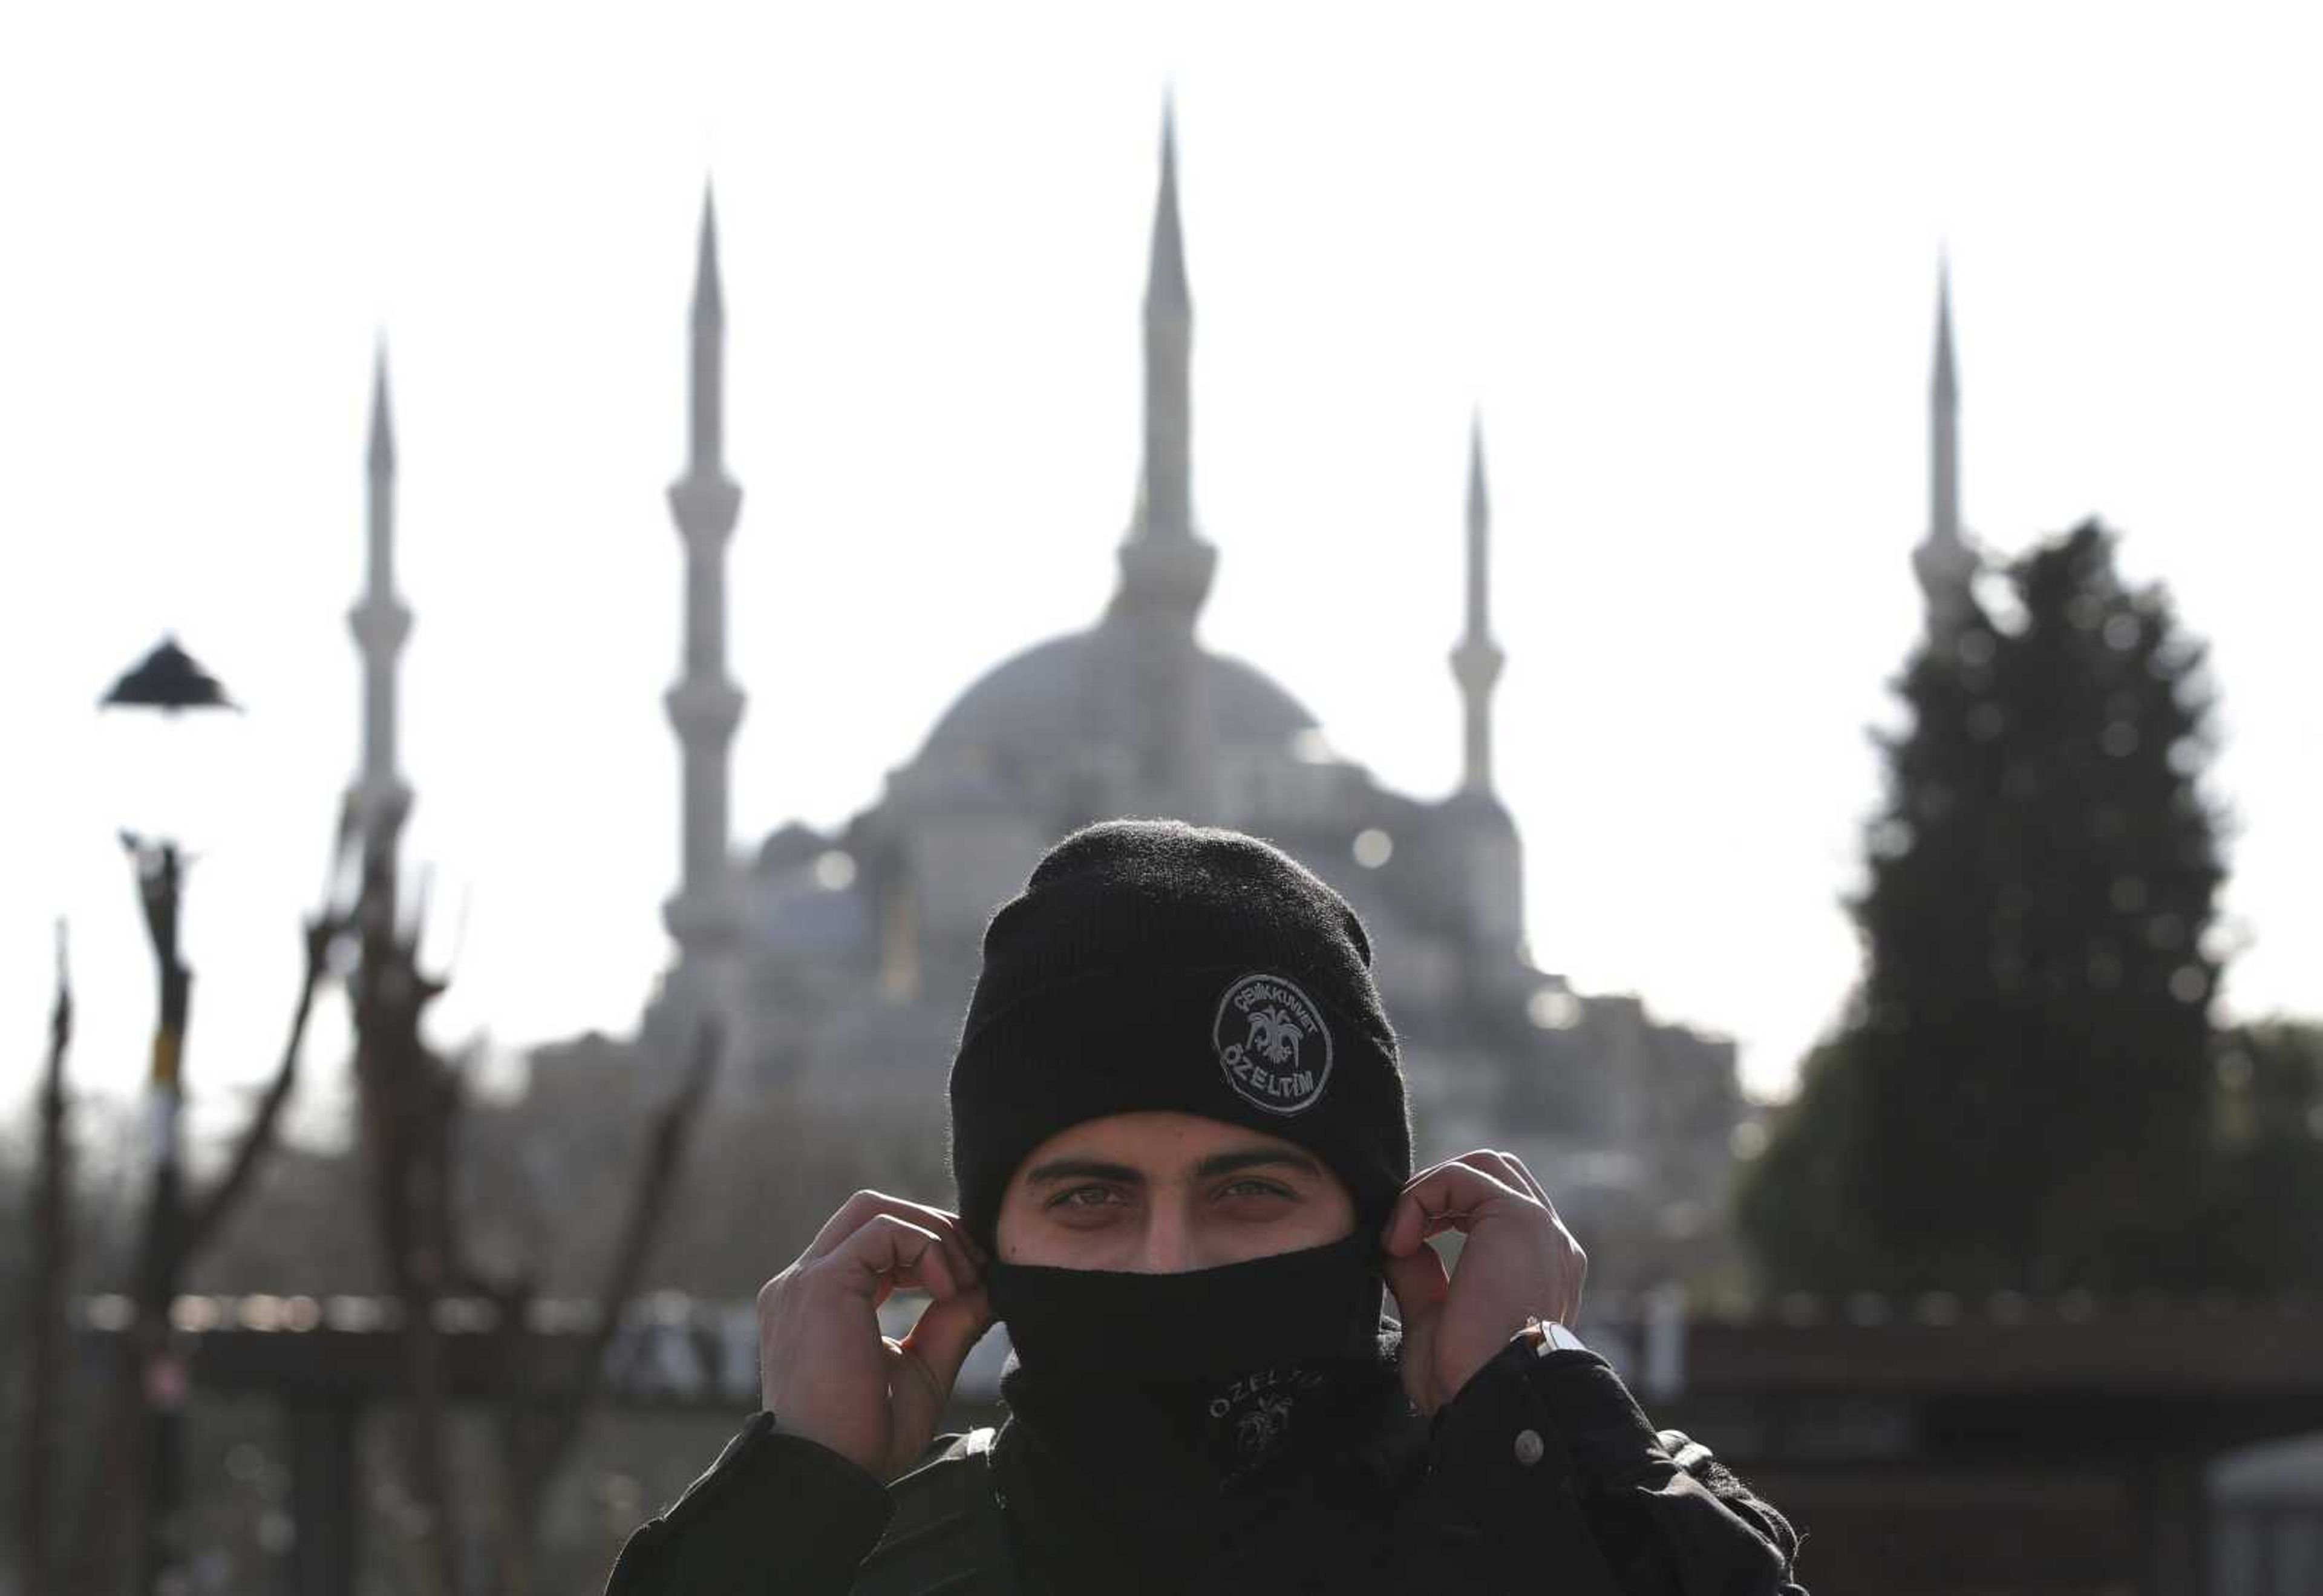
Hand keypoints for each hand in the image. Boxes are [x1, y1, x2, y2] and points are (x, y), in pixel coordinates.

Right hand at [757, 1191, 994, 1480]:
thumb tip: (990, 1288)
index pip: (875, 1242)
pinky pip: (883, 1229)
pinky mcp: (819, 1284)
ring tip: (963, 1283)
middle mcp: (803, 1283)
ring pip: (876, 1209)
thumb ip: (951, 1323)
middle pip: (872, 1211)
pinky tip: (947, 1291)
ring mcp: (805, 1280)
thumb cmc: (867, 1438)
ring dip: (933, 1235)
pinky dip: (926, 1248)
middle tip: (977, 1267)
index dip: (930, 1248)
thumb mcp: (922, 1370)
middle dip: (933, 1229)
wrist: (832, 1477)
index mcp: (821, 1302)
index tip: (973, 1280)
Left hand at [1379, 1150, 1586, 1414]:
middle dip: (1440, 1191)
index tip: (1402, 1248)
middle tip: (1402, 1233)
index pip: (1494, 1209)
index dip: (1442, 1213)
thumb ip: (1421, 1278)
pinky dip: (1419, 1198)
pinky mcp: (1519, 1217)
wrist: (1492, 1399)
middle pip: (1495, 1175)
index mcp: (1538, 1269)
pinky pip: (1459, 1177)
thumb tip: (1397, 1247)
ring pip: (1483, 1167)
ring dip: (1431, 1190)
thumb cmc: (1465, 1379)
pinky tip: (1400, 1242)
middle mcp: (1550, 1244)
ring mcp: (1541, 1228)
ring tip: (1400, 1236)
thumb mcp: (1434, 1321)